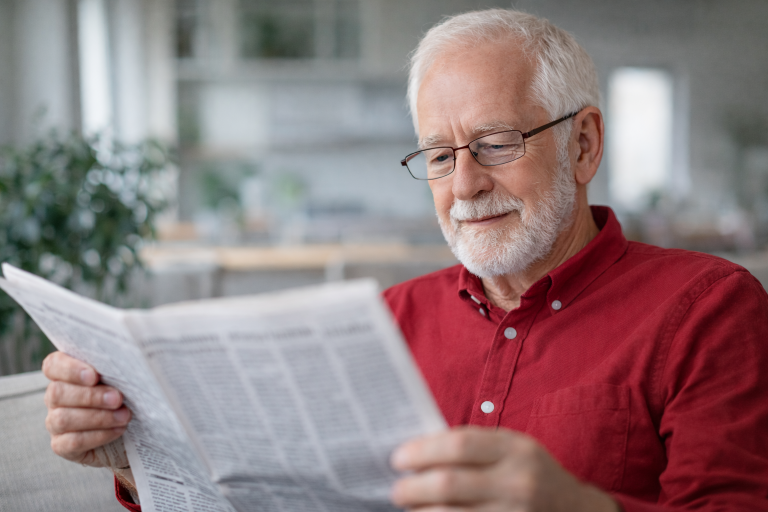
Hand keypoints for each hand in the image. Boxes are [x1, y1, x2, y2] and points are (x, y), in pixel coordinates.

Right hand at [42, 351, 131, 466]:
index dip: (70, 369)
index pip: (53, 365)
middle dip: (90, 396)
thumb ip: (116, 368)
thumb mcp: (122, 379)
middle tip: (118, 398)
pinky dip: (98, 435)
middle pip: (57, 392)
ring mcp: (55, 422)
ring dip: (98, 417)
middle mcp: (55, 397)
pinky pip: (72, 441)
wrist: (132, 432)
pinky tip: (118, 430)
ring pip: (63, 419)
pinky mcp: (61, 445)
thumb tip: (126, 362)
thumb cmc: (126, 397)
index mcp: (65, 374)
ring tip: (124, 416)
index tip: (94, 375)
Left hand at [390, 426, 618, 511]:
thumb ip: (473, 444)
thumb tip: (417, 450)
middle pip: (448, 484)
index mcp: (515, 449)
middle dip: (412, 487)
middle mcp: (517, 483)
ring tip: (410, 508)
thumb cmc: (531, 473)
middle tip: (397, 489)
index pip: (458, 445)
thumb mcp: (512, 447)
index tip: (398, 458)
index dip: (422, 451)